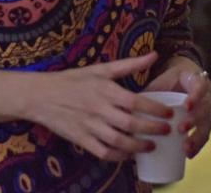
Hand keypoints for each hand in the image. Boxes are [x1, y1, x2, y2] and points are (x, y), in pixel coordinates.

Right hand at [0, 53, 172, 162]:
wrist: (41, 95)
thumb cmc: (73, 80)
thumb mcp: (100, 69)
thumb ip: (129, 65)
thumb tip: (154, 55)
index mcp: (105, 89)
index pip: (136, 101)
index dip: (155, 109)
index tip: (169, 113)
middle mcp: (99, 109)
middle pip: (131, 123)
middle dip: (152, 129)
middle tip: (167, 131)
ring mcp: (89, 126)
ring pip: (118, 141)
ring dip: (138, 146)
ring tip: (151, 146)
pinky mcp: (81, 140)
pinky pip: (103, 152)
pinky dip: (118, 156)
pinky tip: (129, 155)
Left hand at [144, 56, 210, 157]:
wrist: (180, 82)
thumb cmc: (167, 83)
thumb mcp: (160, 81)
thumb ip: (148, 91)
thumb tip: (123, 108)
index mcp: (195, 82)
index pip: (200, 86)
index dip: (195, 96)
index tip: (186, 106)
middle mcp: (205, 97)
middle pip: (205, 109)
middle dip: (194, 120)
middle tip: (181, 129)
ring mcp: (206, 111)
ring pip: (207, 124)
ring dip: (197, 137)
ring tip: (186, 148)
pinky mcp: (203, 124)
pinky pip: (204, 135)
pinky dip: (197, 146)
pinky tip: (189, 155)